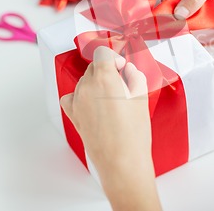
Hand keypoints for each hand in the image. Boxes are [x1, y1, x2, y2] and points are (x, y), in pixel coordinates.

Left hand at [60, 46, 161, 210]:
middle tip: (122, 82)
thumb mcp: (141, 96)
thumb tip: (128, 70)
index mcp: (104, 76)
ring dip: (96, 83)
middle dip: (107, 70)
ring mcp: (77, 101)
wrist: (122, 161)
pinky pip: (72, 97)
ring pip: (84, 81)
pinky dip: (81, 96)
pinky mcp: (74, 115)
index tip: (121, 64)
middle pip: (93, 65)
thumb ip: (134, 76)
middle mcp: (86, 86)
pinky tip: (94, 103)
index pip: (102, 52)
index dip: (114, 56)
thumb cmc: (133, 133)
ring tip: (112, 98)